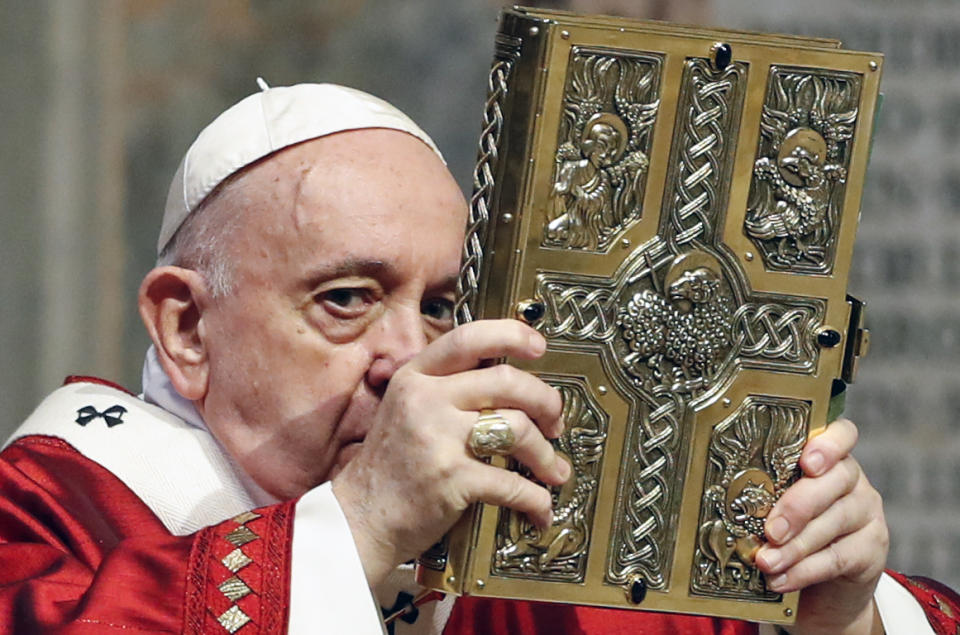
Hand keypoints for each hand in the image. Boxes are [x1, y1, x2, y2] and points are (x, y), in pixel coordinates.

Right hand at [331, 320, 568, 585]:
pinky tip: (541, 506)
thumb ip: (446, 387)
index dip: (512, 336)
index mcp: (416, 376)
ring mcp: (439, 438)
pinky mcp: (452, 479)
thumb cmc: (389, 465)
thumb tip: (506, 378)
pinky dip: (535, 498)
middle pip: (507, 381)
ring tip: (554, 470)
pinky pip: (512, 483)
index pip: (469, 339)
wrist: (360, 518)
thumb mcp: (405, 408)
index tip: (538, 346)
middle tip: (555, 421)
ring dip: (546, 453)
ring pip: (517, 428)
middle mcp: (426, 399)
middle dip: (546, 402)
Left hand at [755, 418, 888, 633]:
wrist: (826, 584)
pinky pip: (837, 558)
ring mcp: (866, 512)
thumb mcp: (778, 504)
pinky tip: (780, 578)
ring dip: (795, 546)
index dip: (828, 444)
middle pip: (835, 479)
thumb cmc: (791, 529)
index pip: (841, 434)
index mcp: (828, 457)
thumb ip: (766, 494)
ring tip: (766, 561)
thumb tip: (727, 501)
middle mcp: (852, 479)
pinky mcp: (871, 548)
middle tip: (771, 530)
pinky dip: (804, 570)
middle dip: (799, 506)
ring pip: (834, 522)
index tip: (807, 461)